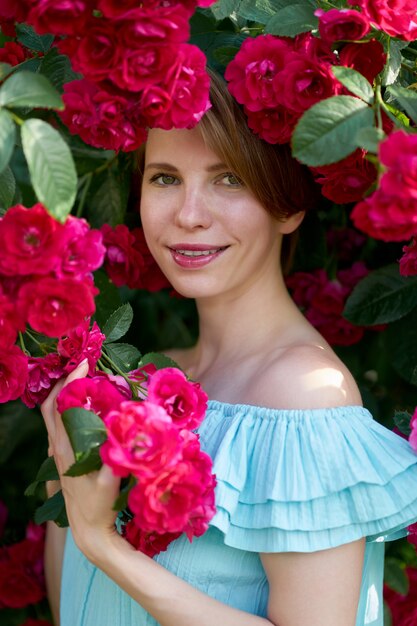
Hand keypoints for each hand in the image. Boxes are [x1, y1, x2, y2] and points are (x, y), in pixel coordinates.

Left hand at [40, 360, 121, 561]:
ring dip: (68, 395)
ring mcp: (59, 454)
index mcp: (65, 449)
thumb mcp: (110, 485)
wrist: (89, 532)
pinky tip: (91, 409)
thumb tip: (130, 435)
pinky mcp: (65, 459)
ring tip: (90, 382)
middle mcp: (57, 448)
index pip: (59, 406)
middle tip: (87, 367)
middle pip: (50, 406)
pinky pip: (63, 426)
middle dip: (65, 382)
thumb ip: (116, 461)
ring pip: (55, 416)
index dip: (69, 382)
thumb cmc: (99, 508)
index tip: (86, 364)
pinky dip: (72, 410)